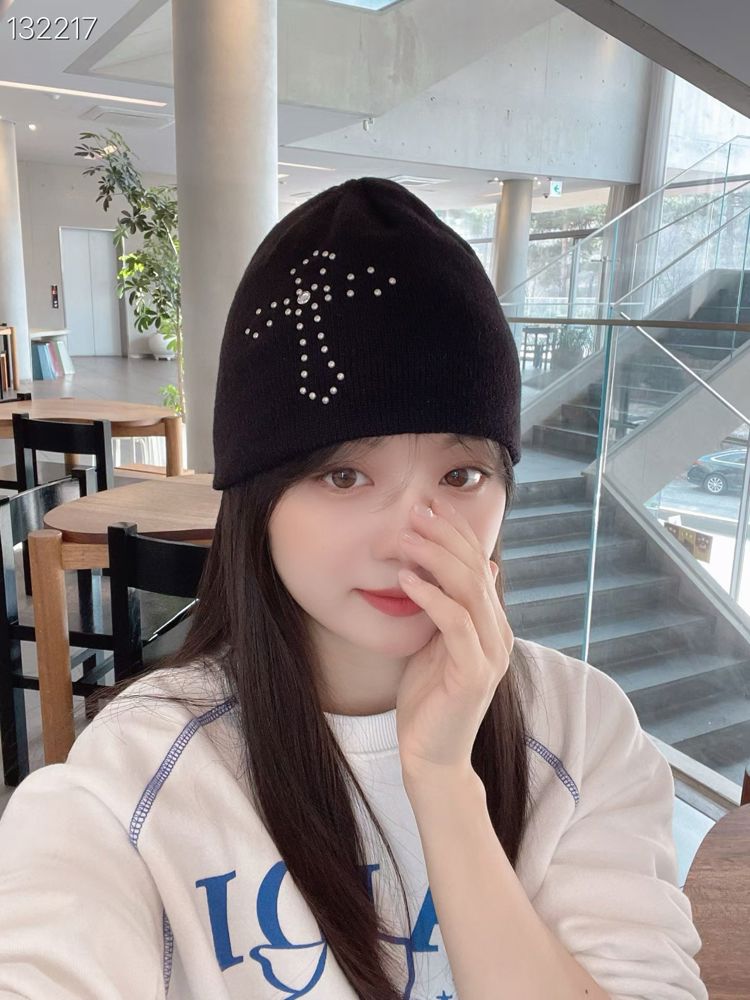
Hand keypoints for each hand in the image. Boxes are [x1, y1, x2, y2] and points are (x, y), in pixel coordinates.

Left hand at [395, 495, 513, 784]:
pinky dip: (430, 597)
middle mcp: (499, 633)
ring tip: (406, 537)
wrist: (431, 756)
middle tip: (416, 509)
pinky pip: (455, 624)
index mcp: (492, 624)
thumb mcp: (435, 642)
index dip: (456, 531)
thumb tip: (462, 568)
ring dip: (434, 559)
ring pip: (468, 591)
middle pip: (475, 570)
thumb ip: (446, 608)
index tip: (430, 503)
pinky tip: (405, 580)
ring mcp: (490, 654)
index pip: (479, 564)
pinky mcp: (474, 674)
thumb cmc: (429, 698)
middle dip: (445, 536)